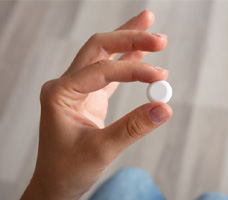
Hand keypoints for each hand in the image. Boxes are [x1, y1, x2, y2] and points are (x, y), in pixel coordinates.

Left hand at [21, 10, 171, 199]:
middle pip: (99, 48)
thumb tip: (164, 108)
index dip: (134, 71)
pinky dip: (127, 61)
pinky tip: (142, 54)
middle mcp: (66, 84)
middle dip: (129, 38)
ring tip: (151, 28)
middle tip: (159, 37)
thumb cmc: (68, 169)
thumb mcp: (102, 150)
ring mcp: (78, 88)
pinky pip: (109, 72)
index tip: (160, 78)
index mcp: (61, 93)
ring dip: (128, 41)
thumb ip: (134, 127)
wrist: (55, 183)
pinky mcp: (89, 96)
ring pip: (104, 55)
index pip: (102, 70)